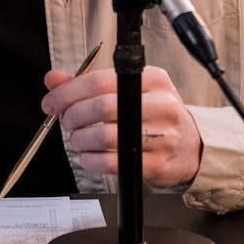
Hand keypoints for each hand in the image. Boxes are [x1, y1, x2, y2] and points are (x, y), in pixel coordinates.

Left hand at [41, 64, 202, 187]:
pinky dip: (90, 159)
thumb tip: (53, 79)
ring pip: (104, 135)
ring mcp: (161, 136)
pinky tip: (89, 155)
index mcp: (152, 80)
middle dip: (73, 116)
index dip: (68, 92)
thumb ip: (88, 83)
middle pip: (101, 107)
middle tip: (67, 121)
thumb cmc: (155, 115)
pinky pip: (111, 162)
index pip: (100, 81)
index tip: (52, 101)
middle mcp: (160, 105)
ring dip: (80, 139)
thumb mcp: (128, 90)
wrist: (191, 147)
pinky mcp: (156, 164)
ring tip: (78, 139)